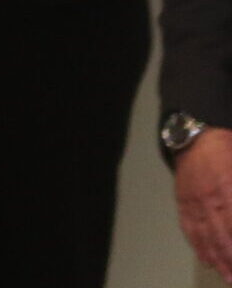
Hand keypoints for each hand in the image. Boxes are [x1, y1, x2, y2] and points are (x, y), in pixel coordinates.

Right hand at [180, 130, 231, 279]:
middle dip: (230, 259)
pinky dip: (197, 245)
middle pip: (222, 236)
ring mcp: (193, 201)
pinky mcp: (182, 201)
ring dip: (216, 258)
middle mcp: (209, 199)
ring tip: (225, 275)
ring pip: (205, 236)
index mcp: (228, 188)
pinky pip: (189, 227)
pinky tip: (205, 258)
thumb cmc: (225, 149)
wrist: (195, 135)